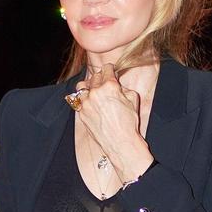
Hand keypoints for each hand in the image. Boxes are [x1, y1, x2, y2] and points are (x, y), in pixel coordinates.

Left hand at [68, 66, 152, 183]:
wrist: (120, 143)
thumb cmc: (129, 123)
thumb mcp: (133, 99)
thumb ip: (123, 87)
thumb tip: (117, 84)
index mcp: (109, 86)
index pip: (106, 68)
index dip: (109, 70)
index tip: (110, 72)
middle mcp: (95, 92)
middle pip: (94, 77)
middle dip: (100, 79)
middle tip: (105, 84)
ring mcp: (86, 103)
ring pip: (82, 86)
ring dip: (88, 87)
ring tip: (94, 92)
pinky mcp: (81, 113)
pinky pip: (78, 100)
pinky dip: (84, 99)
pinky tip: (90, 103)